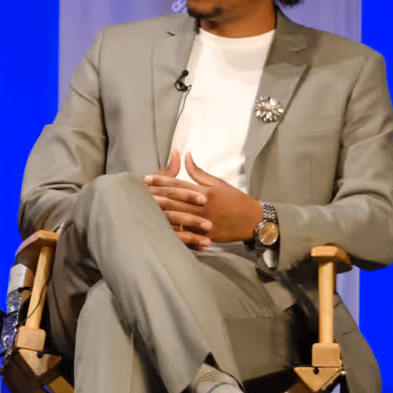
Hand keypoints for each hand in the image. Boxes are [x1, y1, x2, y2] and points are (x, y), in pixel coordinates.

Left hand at [144, 151, 263, 248]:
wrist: (254, 221)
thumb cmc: (236, 200)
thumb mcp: (219, 183)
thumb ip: (198, 172)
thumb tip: (185, 156)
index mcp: (205, 192)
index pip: (179, 184)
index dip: (161, 180)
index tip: (147, 178)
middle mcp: (202, 206)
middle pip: (173, 200)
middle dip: (155, 195)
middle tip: (139, 191)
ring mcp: (203, 222)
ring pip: (176, 217)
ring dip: (159, 212)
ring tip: (143, 208)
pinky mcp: (204, 236)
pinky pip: (185, 234)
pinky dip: (171, 231)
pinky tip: (157, 229)